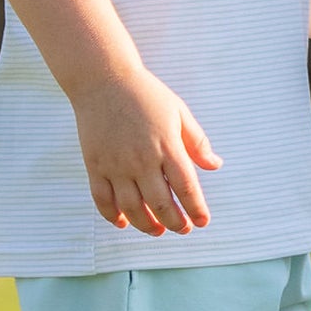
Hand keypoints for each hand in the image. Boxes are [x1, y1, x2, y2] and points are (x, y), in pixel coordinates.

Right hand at [70, 66, 221, 233]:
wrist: (104, 80)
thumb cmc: (146, 95)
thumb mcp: (178, 112)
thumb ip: (197, 142)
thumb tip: (215, 165)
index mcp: (167, 146)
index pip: (186, 187)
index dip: (196, 209)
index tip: (203, 222)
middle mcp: (142, 159)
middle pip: (161, 204)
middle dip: (176, 222)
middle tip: (183, 229)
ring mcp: (116, 164)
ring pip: (132, 208)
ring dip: (147, 225)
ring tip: (158, 230)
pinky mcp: (95, 165)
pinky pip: (102, 199)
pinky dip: (112, 216)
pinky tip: (123, 222)